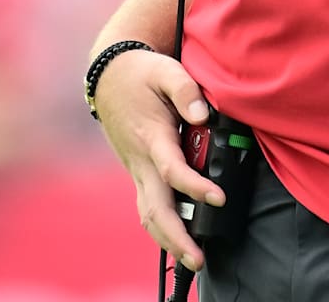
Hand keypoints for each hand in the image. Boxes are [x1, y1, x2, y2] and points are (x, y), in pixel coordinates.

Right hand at [91, 48, 220, 271]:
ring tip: (192, 258)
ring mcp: (138, 170)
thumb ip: (186, 90)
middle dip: (177, 237)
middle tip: (200, 257)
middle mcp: (142, 160)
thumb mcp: (165, 70)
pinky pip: (148, 206)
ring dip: (168, 240)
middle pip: (156, 208)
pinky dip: (162, 227)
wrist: (109, 77)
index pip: (173, 170)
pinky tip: (178, 239)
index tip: (219, 197)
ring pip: (149, 214)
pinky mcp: (139, 173)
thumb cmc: (141, 74)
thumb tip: (203, 115)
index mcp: (151, 136)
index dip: (195, 186)